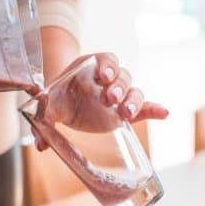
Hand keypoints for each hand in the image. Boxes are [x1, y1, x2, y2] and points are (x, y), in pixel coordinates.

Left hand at [33, 53, 168, 150]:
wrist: (62, 103)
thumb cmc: (56, 99)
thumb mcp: (47, 105)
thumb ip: (42, 119)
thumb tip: (40, 145)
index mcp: (91, 68)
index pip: (107, 60)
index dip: (108, 66)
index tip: (103, 76)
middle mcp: (108, 79)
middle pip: (123, 76)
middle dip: (119, 87)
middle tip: (111, 99)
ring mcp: (119, 95)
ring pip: (134, 92)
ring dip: (134, 101)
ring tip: (125, 114)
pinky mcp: (125, 112)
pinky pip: (144, 109)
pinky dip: (154, 110)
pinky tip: (164, 113)